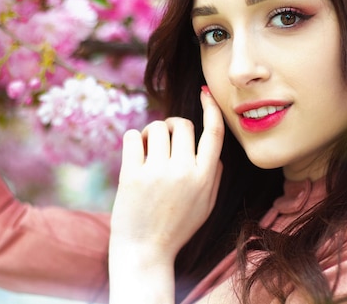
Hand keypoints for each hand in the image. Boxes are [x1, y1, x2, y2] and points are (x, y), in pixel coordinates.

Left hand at [110, 87, 223, 263]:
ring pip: (155, 128)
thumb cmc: (176, 228)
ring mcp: (157, 173)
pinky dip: (132, 139)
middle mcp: (184, 172)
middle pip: (181, 125)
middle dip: (172, 126)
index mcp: (205, 178)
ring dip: (150, 134)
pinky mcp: (132, 176)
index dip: (211, 108)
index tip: (204, 93)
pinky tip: (134, 153)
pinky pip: (132, 136)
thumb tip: (214, 150)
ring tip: (147, 151)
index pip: (214, 133)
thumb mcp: (205, 206)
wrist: (144, 252)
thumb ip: (213, 176)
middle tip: (164, 139)